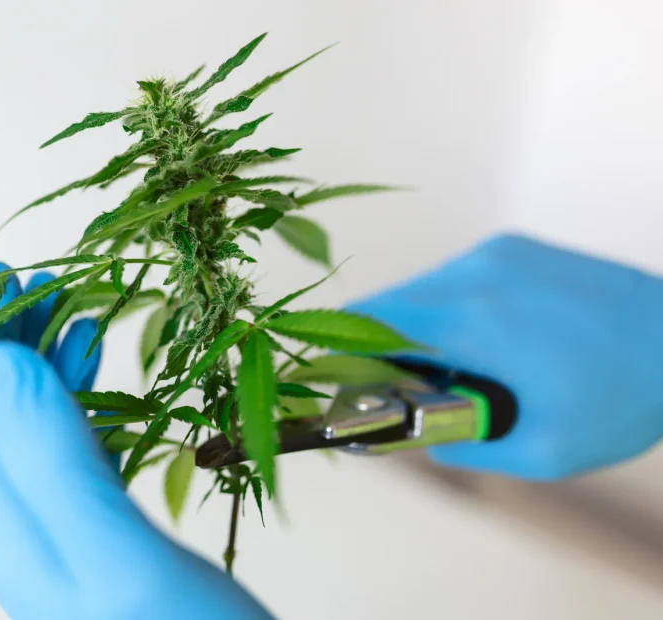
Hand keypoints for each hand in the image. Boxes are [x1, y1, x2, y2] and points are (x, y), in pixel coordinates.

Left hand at [0, 263, 271, 619]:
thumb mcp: (117, 553)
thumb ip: (53, 461)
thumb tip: (3, 364)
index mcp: (16, 526)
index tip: (5, 274)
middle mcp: (26, 532)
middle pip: (2, 414)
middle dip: (19, 341)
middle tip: (52, 284)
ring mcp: (63, 540)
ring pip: (38, 431)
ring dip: (51, 369)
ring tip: (81, 321)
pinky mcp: (102, 545)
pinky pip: (74, 457)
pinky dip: (85, 407)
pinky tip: (107, 392)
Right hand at [349, 234, 662, 479]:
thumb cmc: (627, 396)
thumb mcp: (545, 452)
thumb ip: (470, 449)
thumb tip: (428, 440)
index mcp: (472, 322)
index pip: (369, 322)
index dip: (342, 349)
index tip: (334, 374)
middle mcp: (474, 274)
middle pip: (389, 305)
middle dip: (381, 346)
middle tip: (407, 387)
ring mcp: (495, 254)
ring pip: (421, 288)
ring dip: (418, 325)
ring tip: (461, 365)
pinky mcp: (514, 247)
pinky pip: (454, 277)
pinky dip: (449, 306)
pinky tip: (488, 336)